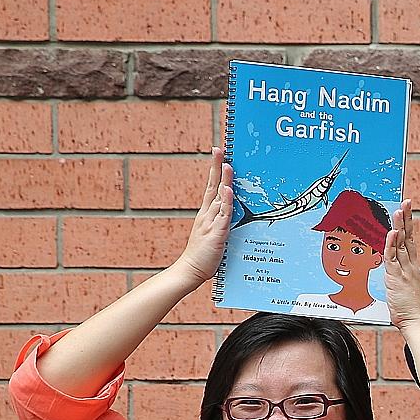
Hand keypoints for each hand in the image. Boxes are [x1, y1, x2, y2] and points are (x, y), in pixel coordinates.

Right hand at [173, 147, 232, 285]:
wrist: (191, 270)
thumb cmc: (204, 254)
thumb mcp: (214, 234)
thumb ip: (221, 222)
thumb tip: (229, 212)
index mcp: (206, 214)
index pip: (211, 187)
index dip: (215, 171)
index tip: (218, 155)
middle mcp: (207, 214)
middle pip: (212, 186)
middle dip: (216, 167)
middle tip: (219, 149)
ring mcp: (210, 222)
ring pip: (218, 197)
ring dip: (223, 180)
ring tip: (227, 164)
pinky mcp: (216, 233)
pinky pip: (223, 214)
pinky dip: (226, 201)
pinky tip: (228, 190)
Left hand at [385, 200, 419, 328]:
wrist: (414, 320)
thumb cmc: (407, 307)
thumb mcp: (401, 286)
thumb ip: (397, 274)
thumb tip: (392, 267)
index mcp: (412, 266)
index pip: (410, 241)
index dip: (408, 226)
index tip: (407, 211)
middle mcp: (410, 265)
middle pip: (408, 237)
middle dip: (407, 219)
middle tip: (406, 203)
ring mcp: (404, 270)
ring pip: (401, 243)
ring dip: (400, 226)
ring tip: (399, 210)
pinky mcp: (396, 276)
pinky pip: (393, 257)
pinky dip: (392, 244)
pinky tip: (393, 232)